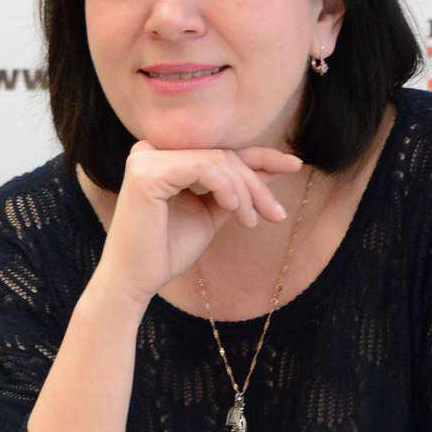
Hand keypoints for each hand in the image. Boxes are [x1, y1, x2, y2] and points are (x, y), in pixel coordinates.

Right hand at [96, 141, 304, 310]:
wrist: (137, 280)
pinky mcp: (146, 172)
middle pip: (222, 156)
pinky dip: (225, 187)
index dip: (260, 156)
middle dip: (256, 184)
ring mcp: (146, 158)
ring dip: (244, 191)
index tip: (295, 165)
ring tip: (252, 220)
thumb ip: (235, 189)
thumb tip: (273, 167)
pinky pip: (202, 168)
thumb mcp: (212, 212)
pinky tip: (236, 209)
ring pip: (216, 161)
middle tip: (276, 214)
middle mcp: (151, 151)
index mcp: (164, 158)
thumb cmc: (167, 250)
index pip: (220, 151)